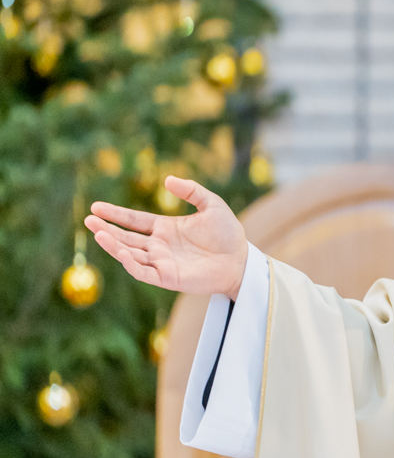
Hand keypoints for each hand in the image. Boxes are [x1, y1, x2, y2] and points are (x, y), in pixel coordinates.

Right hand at [84, 176, 248, 299]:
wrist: (241, 260)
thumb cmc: (228, 234)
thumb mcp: (212, 205)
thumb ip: (191, 191)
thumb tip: (167, 180)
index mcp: (165, 228)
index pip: (134, 220)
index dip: (115, 214)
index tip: (95, 207)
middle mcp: (159, 245)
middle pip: (126, 237)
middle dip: (106, 228)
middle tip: (88, 219)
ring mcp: (161, 262)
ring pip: (130, 254)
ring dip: (113, 245)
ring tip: (98, 233)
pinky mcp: (167, 277)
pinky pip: (143, 272)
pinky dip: (131, 263)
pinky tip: (121, 252)